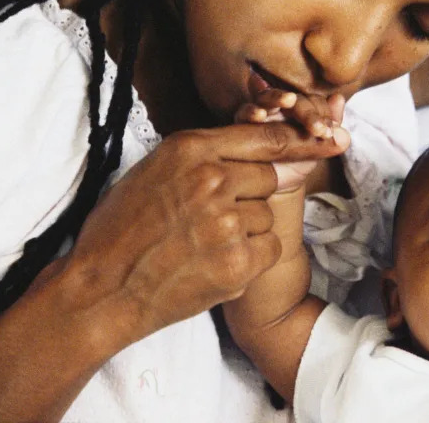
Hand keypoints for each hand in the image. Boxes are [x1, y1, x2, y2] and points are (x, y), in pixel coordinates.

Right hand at [62, 121, 347, 344]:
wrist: (99, 290)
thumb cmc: (121, 229)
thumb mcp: (157, 170)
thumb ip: (215, 156)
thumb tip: (287, 158)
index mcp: (190, 149)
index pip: (265, 137)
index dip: (301, 140)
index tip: (328, 138)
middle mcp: (212, 179)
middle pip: (271, 176)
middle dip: (252, 195)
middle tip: (214, 217)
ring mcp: (226, 222)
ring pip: (268, 215)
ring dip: (248, 229)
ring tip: (203, 243)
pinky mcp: (236, 263)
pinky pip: (270, 248)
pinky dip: (251, 257)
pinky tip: (213, 262)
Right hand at [235, 73, 347, 191]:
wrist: (274, 188)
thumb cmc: (296, 164)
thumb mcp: (317, 148)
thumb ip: (330, 126)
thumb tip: (339, 99)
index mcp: (302, 110)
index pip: (314, 101)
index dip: (323, 114)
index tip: (328, 133)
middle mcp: (281, 108)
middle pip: (294, 98)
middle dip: (308, 112)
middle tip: (318, 130)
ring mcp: (261, 113)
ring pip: (268, 97)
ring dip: (278, 98)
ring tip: (288, 101)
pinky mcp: (241, 123)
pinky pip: (244, 112)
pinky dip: (251, 110)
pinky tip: (258, 115)